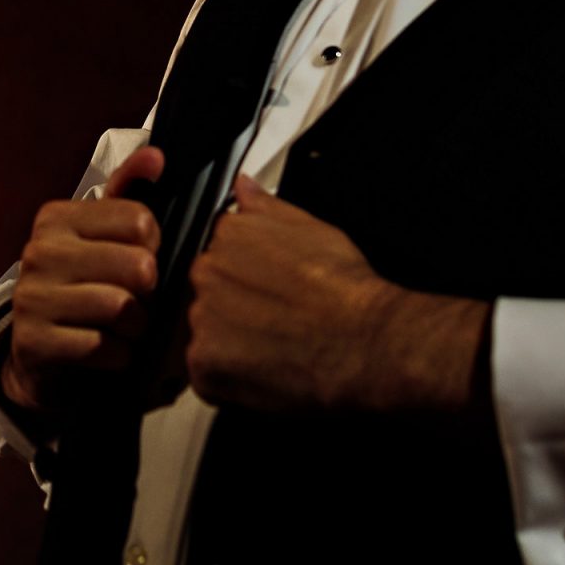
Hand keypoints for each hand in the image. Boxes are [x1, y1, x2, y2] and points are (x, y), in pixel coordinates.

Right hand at [0, 146, 163, 418]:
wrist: (35, 349)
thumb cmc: (80, 284)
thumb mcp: (100, 234)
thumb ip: (129, 192)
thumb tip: (157, 157)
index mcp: (57, 217)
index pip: (140, 221)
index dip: (153, 247)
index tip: (139, 260)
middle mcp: (39, 251)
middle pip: (138, 266)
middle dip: (150, 292)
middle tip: (139, 300)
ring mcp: (31, 297)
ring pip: (122, 308)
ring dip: (137, 326)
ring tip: (127, 327)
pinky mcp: (34, 342)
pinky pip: (104, 348)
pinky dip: (119, 356)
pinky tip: (110, 351)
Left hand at [183, 176, 486, 411]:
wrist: (363, 341)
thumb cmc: (344, 289)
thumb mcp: (311, 227)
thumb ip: (266, 206)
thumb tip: (242, 186)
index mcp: (228, 236)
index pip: (217, 254)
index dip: (246, 278)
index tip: (267, 291)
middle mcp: (206, 273)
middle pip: (208, 292)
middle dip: (233, 309)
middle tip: (274, 323)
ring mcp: (201, 319)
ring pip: (205, 333)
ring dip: (230, 343)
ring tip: (273, 349)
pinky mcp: (204, 363)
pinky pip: (207, 373)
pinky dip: (229, 378)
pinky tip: (265, 371)